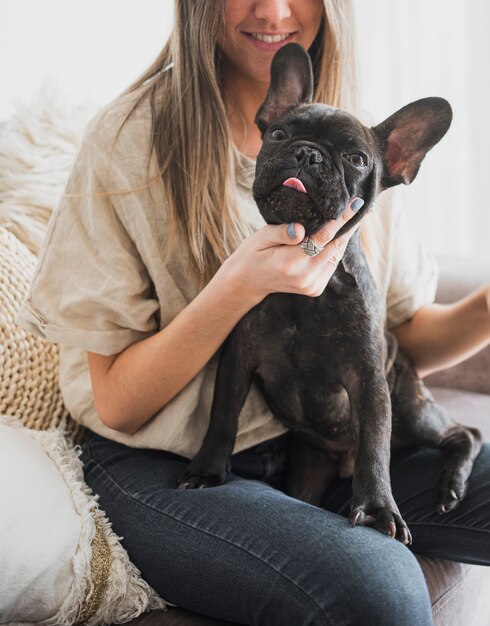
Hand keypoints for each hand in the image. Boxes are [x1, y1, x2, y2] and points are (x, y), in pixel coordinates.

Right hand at [219, 197, 362, 303]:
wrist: (246, 283)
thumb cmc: (252, 254)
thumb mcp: (261, 237)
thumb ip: (282, 232)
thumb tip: (300, 229)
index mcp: (290, 263)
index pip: (322, 237)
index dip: (340, 219)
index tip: (355, 204)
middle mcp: (305, 277)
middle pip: (335, 247)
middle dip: (347, 226)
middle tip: (359, 204)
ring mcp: (312, 285)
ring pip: (336, 256)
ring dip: (344, 236)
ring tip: (351, 216)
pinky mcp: (315, 288)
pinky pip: (332, 264)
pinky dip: (335, 248)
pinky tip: (337, 234)